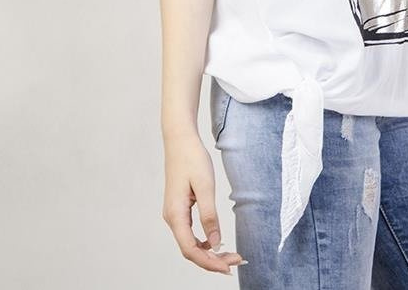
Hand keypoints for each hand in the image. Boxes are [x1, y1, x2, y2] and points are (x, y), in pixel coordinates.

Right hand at [162, 129, 246, 274]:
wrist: (180, 139)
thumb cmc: (192, 158)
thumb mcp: (205, 186)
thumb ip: (209, 216)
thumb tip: (215, 243)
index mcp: (175, 214)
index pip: (190, 250)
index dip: (209, 263)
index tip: (229, 267)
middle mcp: (172, 218)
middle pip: (190, 250)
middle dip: (212, 260)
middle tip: (236, 261)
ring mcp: (174, 214)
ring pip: (190, 243)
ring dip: (209, 252)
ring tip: (230, 254)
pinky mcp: (179, 208)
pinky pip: (190, 233)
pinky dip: (204, 241)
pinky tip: (216, 242)